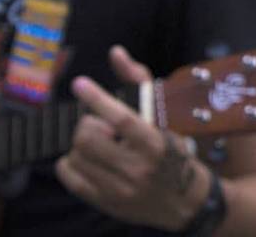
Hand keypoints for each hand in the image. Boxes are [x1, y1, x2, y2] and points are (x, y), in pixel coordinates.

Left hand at [55, 46, 208, 230]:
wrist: (185, 202)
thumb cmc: (173, 152)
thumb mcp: (165, 119)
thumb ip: (139, 83)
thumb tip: (115, 52)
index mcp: (157, 144)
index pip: (123, 119)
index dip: (98, 99)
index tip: (80, 83)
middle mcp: (138, 169)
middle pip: (89, 137)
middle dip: (89, 124)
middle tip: (102, 126)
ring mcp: (120, 189)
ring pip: (76, 155)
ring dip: (82, 144)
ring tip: (100, 144)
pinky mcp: (105, 203)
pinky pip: (70, 176)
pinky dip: (70, 162)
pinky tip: (87, 159)